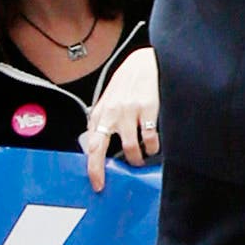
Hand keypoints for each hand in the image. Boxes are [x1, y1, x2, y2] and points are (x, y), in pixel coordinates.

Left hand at [80, 47, 159, 190]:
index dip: (92, 168)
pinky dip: (152, 147)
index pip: (91, 146)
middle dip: (102, 170)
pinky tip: (153, 146)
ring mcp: (129, 111)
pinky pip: (149, 137)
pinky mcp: (147, 108)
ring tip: (140, 159)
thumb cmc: (129, 80)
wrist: (147, 61)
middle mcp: (111, 113)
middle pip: (99, 148)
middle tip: (108, 181)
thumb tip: (97, 145)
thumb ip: (103, 121)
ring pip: (129, 147)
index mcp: (100, 112)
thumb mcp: (110, 99)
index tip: (97, 183)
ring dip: (136, 159)